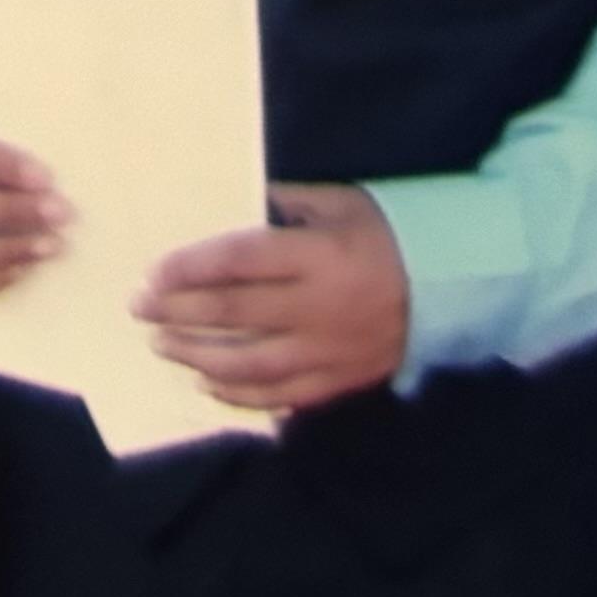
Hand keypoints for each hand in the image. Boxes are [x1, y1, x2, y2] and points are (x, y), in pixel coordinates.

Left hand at [138, 183, 407, 409]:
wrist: (457, 285)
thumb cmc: (390, 234)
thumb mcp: (343, 202)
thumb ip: (291, 203)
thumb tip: (245, 204)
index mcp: (317, 255)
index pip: (238, 263)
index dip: (190, 269)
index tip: (153, 274)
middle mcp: (318, 307)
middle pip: (235, 314)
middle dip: (178, 312)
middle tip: (140, 309)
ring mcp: (328, 350)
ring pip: (251, 362)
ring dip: (199, 356)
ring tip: (162, 346)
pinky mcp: (340, 379)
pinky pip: (283, 395)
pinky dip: (242, 393)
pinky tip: (209, 384)